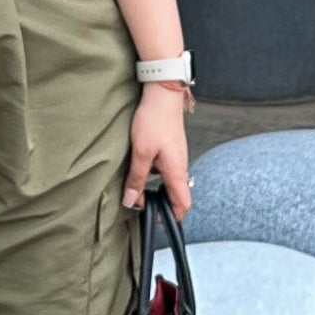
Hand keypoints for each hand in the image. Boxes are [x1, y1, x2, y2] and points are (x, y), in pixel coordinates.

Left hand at [123, 85, 191, 217]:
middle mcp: (180, 166)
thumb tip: (131, 201)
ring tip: (135, 188)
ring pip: (168, 180)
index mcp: (176, 172)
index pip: (183, 204)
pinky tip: (139, 167)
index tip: (156, 220)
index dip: (172, 217)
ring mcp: (176, 156)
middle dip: (161, 204)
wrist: (163, 94)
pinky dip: (153, 173)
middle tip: (140, 205)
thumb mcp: (141, 152)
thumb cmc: (154, 121)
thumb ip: (137, 178)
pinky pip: (164, 168)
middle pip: (176, 194)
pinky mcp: (170, 147)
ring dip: (155, 187)